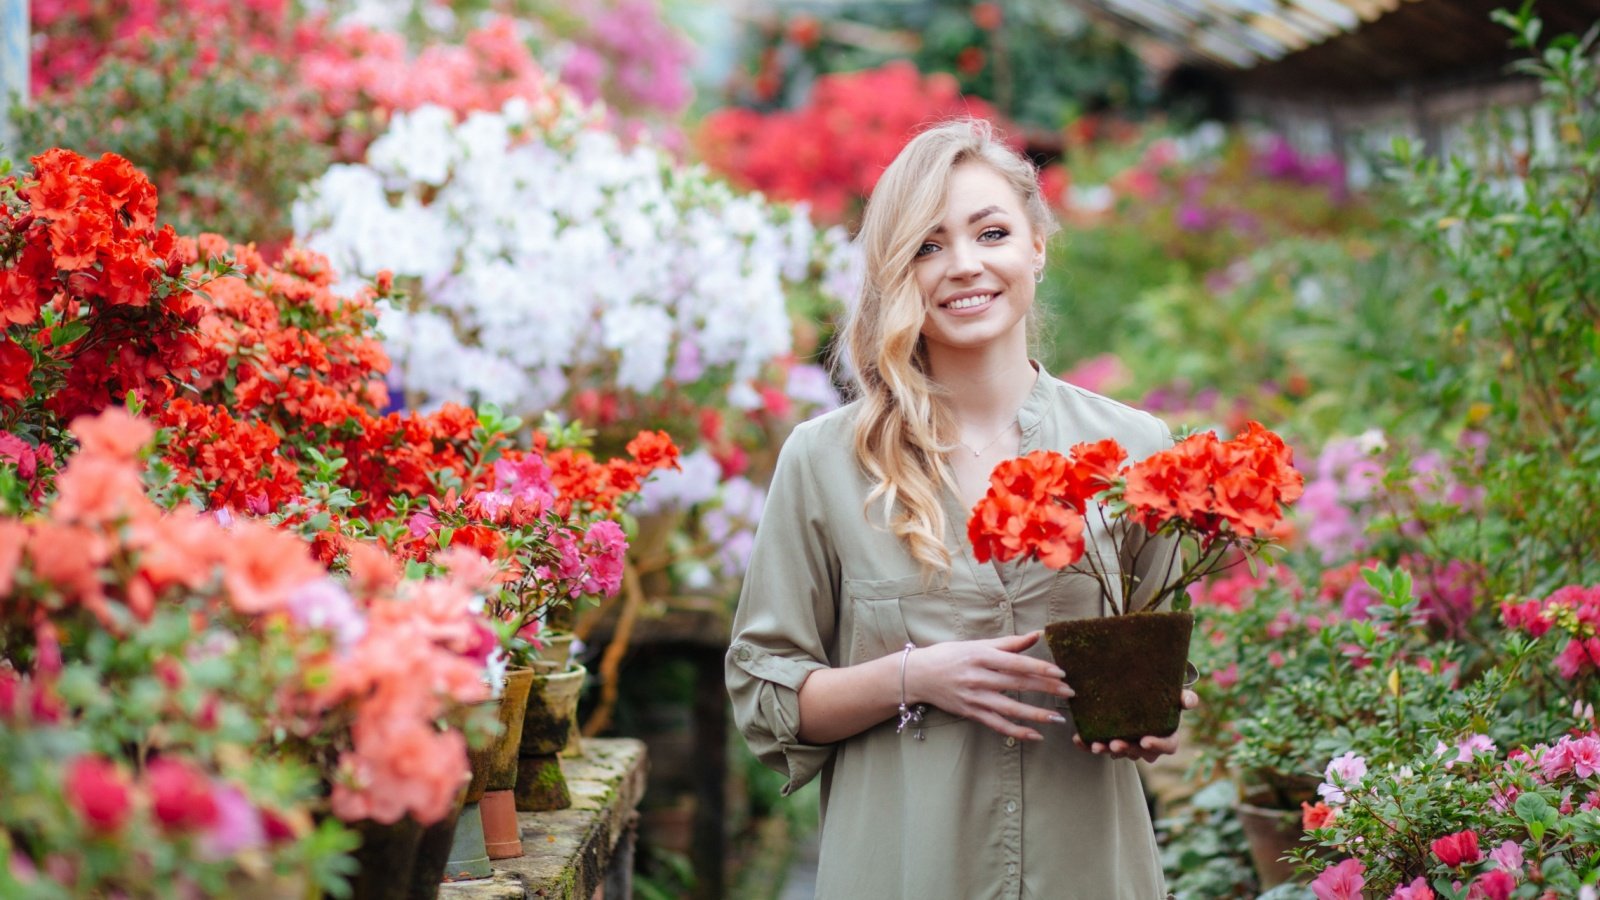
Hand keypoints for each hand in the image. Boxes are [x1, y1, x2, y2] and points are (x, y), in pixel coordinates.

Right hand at [904, 631, 1074, 741]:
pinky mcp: (971, 712)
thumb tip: (1037, 634)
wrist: (919, 675)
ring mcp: (974, 697)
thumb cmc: (950, 655)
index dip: (1040, 667)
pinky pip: (997, 724)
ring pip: (1010, 707)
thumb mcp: (978, 644)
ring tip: (1057, 718)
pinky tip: (1035, 735)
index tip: (1061, 673)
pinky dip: (1017, 731)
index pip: (1016, 662)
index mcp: (981, 655)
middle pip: (1017, 684)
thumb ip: (1009, 643)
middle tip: (1069, 692)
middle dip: (1046, 688)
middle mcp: (978, 676)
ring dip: (1035, 714)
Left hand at [1071, 689, 1199, 761]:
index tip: (1146, 740)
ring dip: (1107, 750)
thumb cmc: (1164, 696)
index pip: (1167, 746)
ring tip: (1096, 745)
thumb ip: (1184, 697)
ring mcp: (1129, 745)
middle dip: (1127, 749)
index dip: (1157, 745)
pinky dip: (1088, 744)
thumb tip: (1190, 701)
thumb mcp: (1176, 695)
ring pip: (1119, 753)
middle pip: (1139, 753)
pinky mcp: (1112, 741)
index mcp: (1167, 736)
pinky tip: (1078, 739)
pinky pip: (1101, 746)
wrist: (1146, 694)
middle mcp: (1148, 745)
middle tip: (1115, 744)